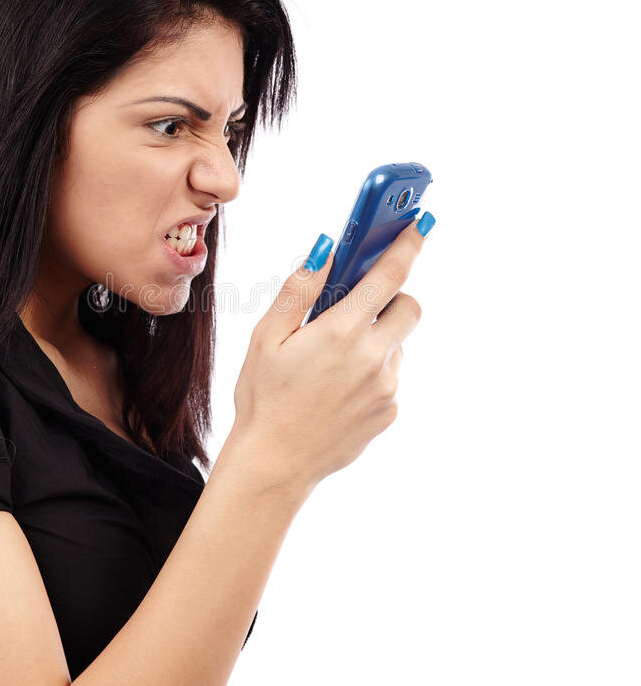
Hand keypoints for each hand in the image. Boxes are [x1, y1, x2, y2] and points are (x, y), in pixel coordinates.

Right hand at [230, 218, 429, 497]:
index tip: (422, 222)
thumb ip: (300, 288)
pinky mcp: (391, 411)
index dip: (407, 243)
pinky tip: (338, 389)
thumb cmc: (264, 397)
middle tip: (359, 307)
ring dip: (376, 340)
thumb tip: (326, 249)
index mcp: (342, 331)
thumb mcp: (268, 336)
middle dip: (392, 298)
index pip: (389, 274)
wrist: (275, 464)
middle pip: (410, 307)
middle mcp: (374, 357)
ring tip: (332, 363)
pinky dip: (372, 371)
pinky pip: (390, 376)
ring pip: (397, 344)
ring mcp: (387, 387)